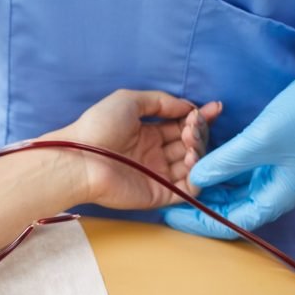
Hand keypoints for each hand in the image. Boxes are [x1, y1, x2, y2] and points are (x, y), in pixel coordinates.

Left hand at [47, 89, 221, 209]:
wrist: (81, 158)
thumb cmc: (98, 127)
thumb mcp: (129, 101)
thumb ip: (160, 101)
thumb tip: (188, 107)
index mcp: (147, 133)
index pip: (181, 126)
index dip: (199, 118)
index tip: (213, 109)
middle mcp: (154, 154)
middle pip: (190, 144)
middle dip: (198, 132)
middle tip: (192, 127)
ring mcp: (157, 175)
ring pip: (193, 165)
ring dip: (199, 151)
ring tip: (189, 143)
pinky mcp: (158, 194)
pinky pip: (188, 190)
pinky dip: (197, 176)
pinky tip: (190, 160)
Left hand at [164, 33, 294, 238]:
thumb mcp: (259, 141)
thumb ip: (224, 162)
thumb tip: (194, 180)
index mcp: (274, 198)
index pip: (228, 222)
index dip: (197, 220)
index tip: (170, 214)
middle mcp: (269, 191)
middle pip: (223, 204)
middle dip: (194, 191)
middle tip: (164, 185)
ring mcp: (265, 173)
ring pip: (223, 181)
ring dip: (201, 166)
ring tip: (179, 153)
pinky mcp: (261, 156)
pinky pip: (228, 162)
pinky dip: (211, 153)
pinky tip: (193, 140)